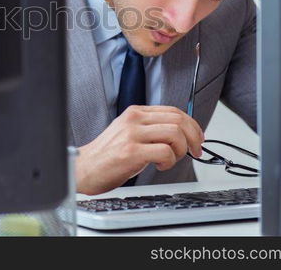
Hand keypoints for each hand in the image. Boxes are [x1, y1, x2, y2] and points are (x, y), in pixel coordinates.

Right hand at [75, 105, 204, 194]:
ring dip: (180, 150)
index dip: (192, 125)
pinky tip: (159, 166)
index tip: (197, 139)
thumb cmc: (106, 155)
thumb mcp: (128, 133)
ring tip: (170, 160)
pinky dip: (169, 162)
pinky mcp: (131, 151)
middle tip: (194, 151)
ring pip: (174, 134)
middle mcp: (134, 119)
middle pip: (178, 120)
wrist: (83, 169)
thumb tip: (181, 134)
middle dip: (193, 138)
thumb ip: (150, 129)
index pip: (173, 110)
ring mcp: (132, 134)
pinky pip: (164, 152)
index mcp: (134, 112)